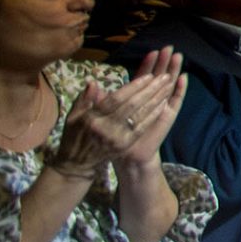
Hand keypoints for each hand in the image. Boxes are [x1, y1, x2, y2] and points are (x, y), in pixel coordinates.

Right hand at [51, 65, 183, 177]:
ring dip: (156, 99)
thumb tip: (93, 83)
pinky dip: (153, 114)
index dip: (134, 87)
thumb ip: (84, 100)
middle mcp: (106, 128)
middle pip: (132, 105)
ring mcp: (117, 138)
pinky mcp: (125, 145)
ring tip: (167, 86)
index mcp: (92, 119)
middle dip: (150, 89)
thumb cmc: (74, 136)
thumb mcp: (73, 117)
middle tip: (164, 76)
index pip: (116, 99)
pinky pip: (142, 127)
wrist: (77, 165)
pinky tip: (163, 104)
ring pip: (141, 115)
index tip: (148, 76)